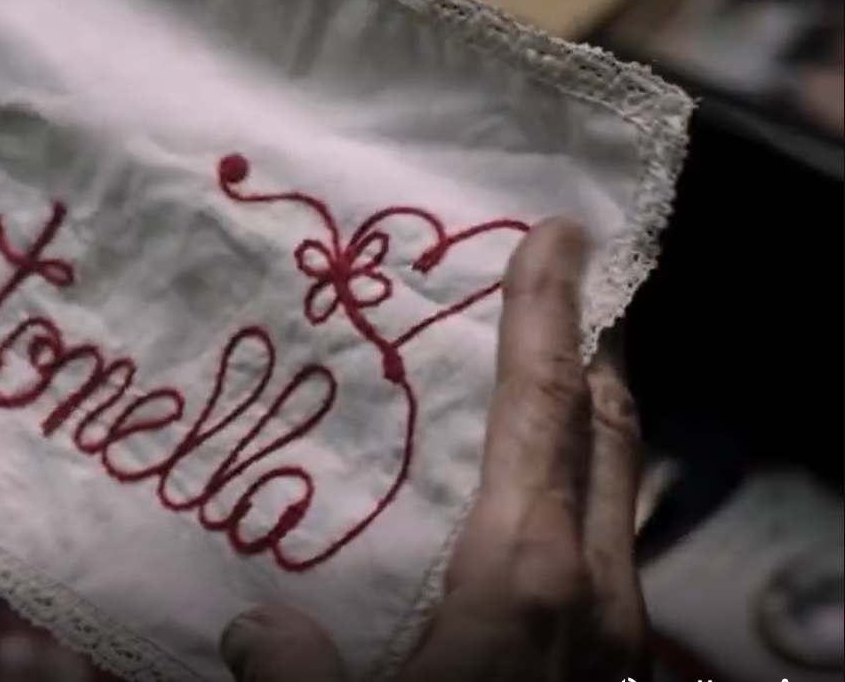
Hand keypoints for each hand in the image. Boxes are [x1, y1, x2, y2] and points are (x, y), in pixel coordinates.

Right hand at [221, 219, 649, 681]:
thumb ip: (291, 665)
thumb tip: (256, 628)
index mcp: (526, 581)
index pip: (541, 414)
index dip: (545, 315)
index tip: (555, 235)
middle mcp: (594, 595)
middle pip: (604, 436)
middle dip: (586, 350)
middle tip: (564, 281)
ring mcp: (617, 638)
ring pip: (615, 495)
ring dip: (586, 423)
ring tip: (552, 376)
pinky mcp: (613, 671)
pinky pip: (608, 549)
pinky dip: (580, 492)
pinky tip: (534, 511)